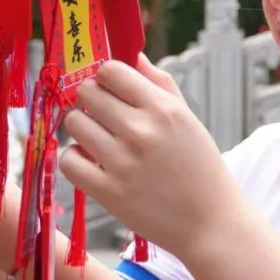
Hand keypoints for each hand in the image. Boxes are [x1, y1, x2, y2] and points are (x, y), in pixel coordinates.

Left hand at [59, 54, 244, 256]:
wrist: (210, 222)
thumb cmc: (200, 168)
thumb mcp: (188, 120)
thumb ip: (161, 84)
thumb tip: (134, 56)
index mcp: (163, 108)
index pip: (110, 71)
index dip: (105, 78)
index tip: (110, 90)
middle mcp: (140, 131)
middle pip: (86, 93)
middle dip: (90, 100)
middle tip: (102, 116)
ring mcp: (122, 162)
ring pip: (73, 124)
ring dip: (81, 129)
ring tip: (98, 140)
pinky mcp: (108, 192)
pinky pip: (69, 161)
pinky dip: (75, 159)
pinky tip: (92, 162)